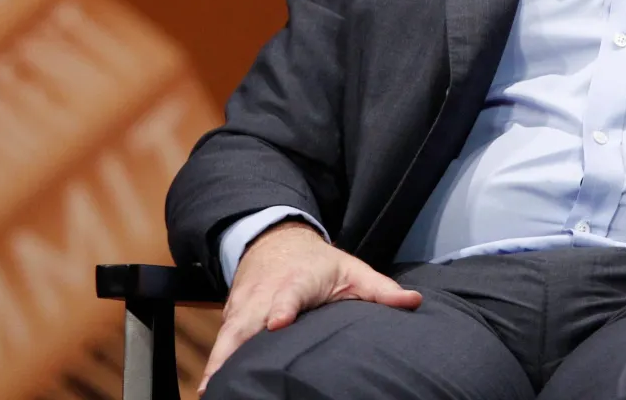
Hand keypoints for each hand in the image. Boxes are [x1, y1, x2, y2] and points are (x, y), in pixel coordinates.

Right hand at [198, 221, 422, 393]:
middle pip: (248, 319)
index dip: (283, 309)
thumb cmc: (321, 264)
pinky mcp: (231, 315)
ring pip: (228, 333)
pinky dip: (215, 361)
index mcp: (298, 280)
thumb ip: (381, 291)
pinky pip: (221, 340)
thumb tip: (414, 302)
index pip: (289, 294)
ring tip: (211, 391)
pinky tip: (211, 388)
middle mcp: (266, 293)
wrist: (277, 241)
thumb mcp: (353, 271)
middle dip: (235, 345)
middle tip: (224, 377)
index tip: (278, 323)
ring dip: (219, 360)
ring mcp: (244, 305)